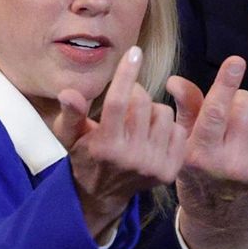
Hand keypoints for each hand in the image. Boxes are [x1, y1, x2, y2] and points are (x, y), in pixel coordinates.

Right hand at [52, 46, 186, 239]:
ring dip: (153, 111)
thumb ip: (72, 113)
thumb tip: (68, 92)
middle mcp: (130, 157)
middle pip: (144, 103)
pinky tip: (153, 135)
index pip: (118, 102)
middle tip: (127, 102)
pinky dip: (168, 128)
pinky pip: (179, 131)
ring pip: (164, 114)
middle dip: (136, 94)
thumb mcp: (70, 136)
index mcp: (105, 146)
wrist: (102, 196)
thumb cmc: (85, 156)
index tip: (134, 52)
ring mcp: (152, 166)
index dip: (126, 74)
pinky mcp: (169, 172)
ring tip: (139, 123)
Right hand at [166, 56, 247, 248]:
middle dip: (240, 101)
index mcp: (201, 156)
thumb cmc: (201, 177)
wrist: (225, 224)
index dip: (226, 85)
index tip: (236, 62)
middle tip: (232, 118)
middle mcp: (232, 165)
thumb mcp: (186, 147)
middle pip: (247, 105)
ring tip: (247, 136)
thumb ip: (186, 110)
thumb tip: (176, 80)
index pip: (216, 113)